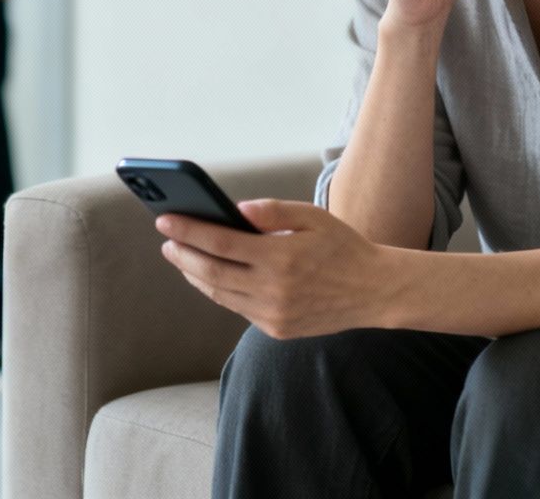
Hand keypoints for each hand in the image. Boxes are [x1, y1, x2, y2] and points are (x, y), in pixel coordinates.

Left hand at [157, 199, 402, 338]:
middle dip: (183, 255)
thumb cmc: (342, 247)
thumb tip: (233, 210)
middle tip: (167, 241)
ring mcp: (273, 314)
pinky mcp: (276, 329)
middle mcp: (274, 290)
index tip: (165, 220)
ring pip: (220, 294)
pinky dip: (219, 291)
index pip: (221, 242)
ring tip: (182, 257)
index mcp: (281, 257)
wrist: (374, 292)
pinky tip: (210, 276)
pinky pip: (237, 308)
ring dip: (196, 275)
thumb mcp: (313, 217)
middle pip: (212, 272)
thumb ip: (272, 210)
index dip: (189, 231)